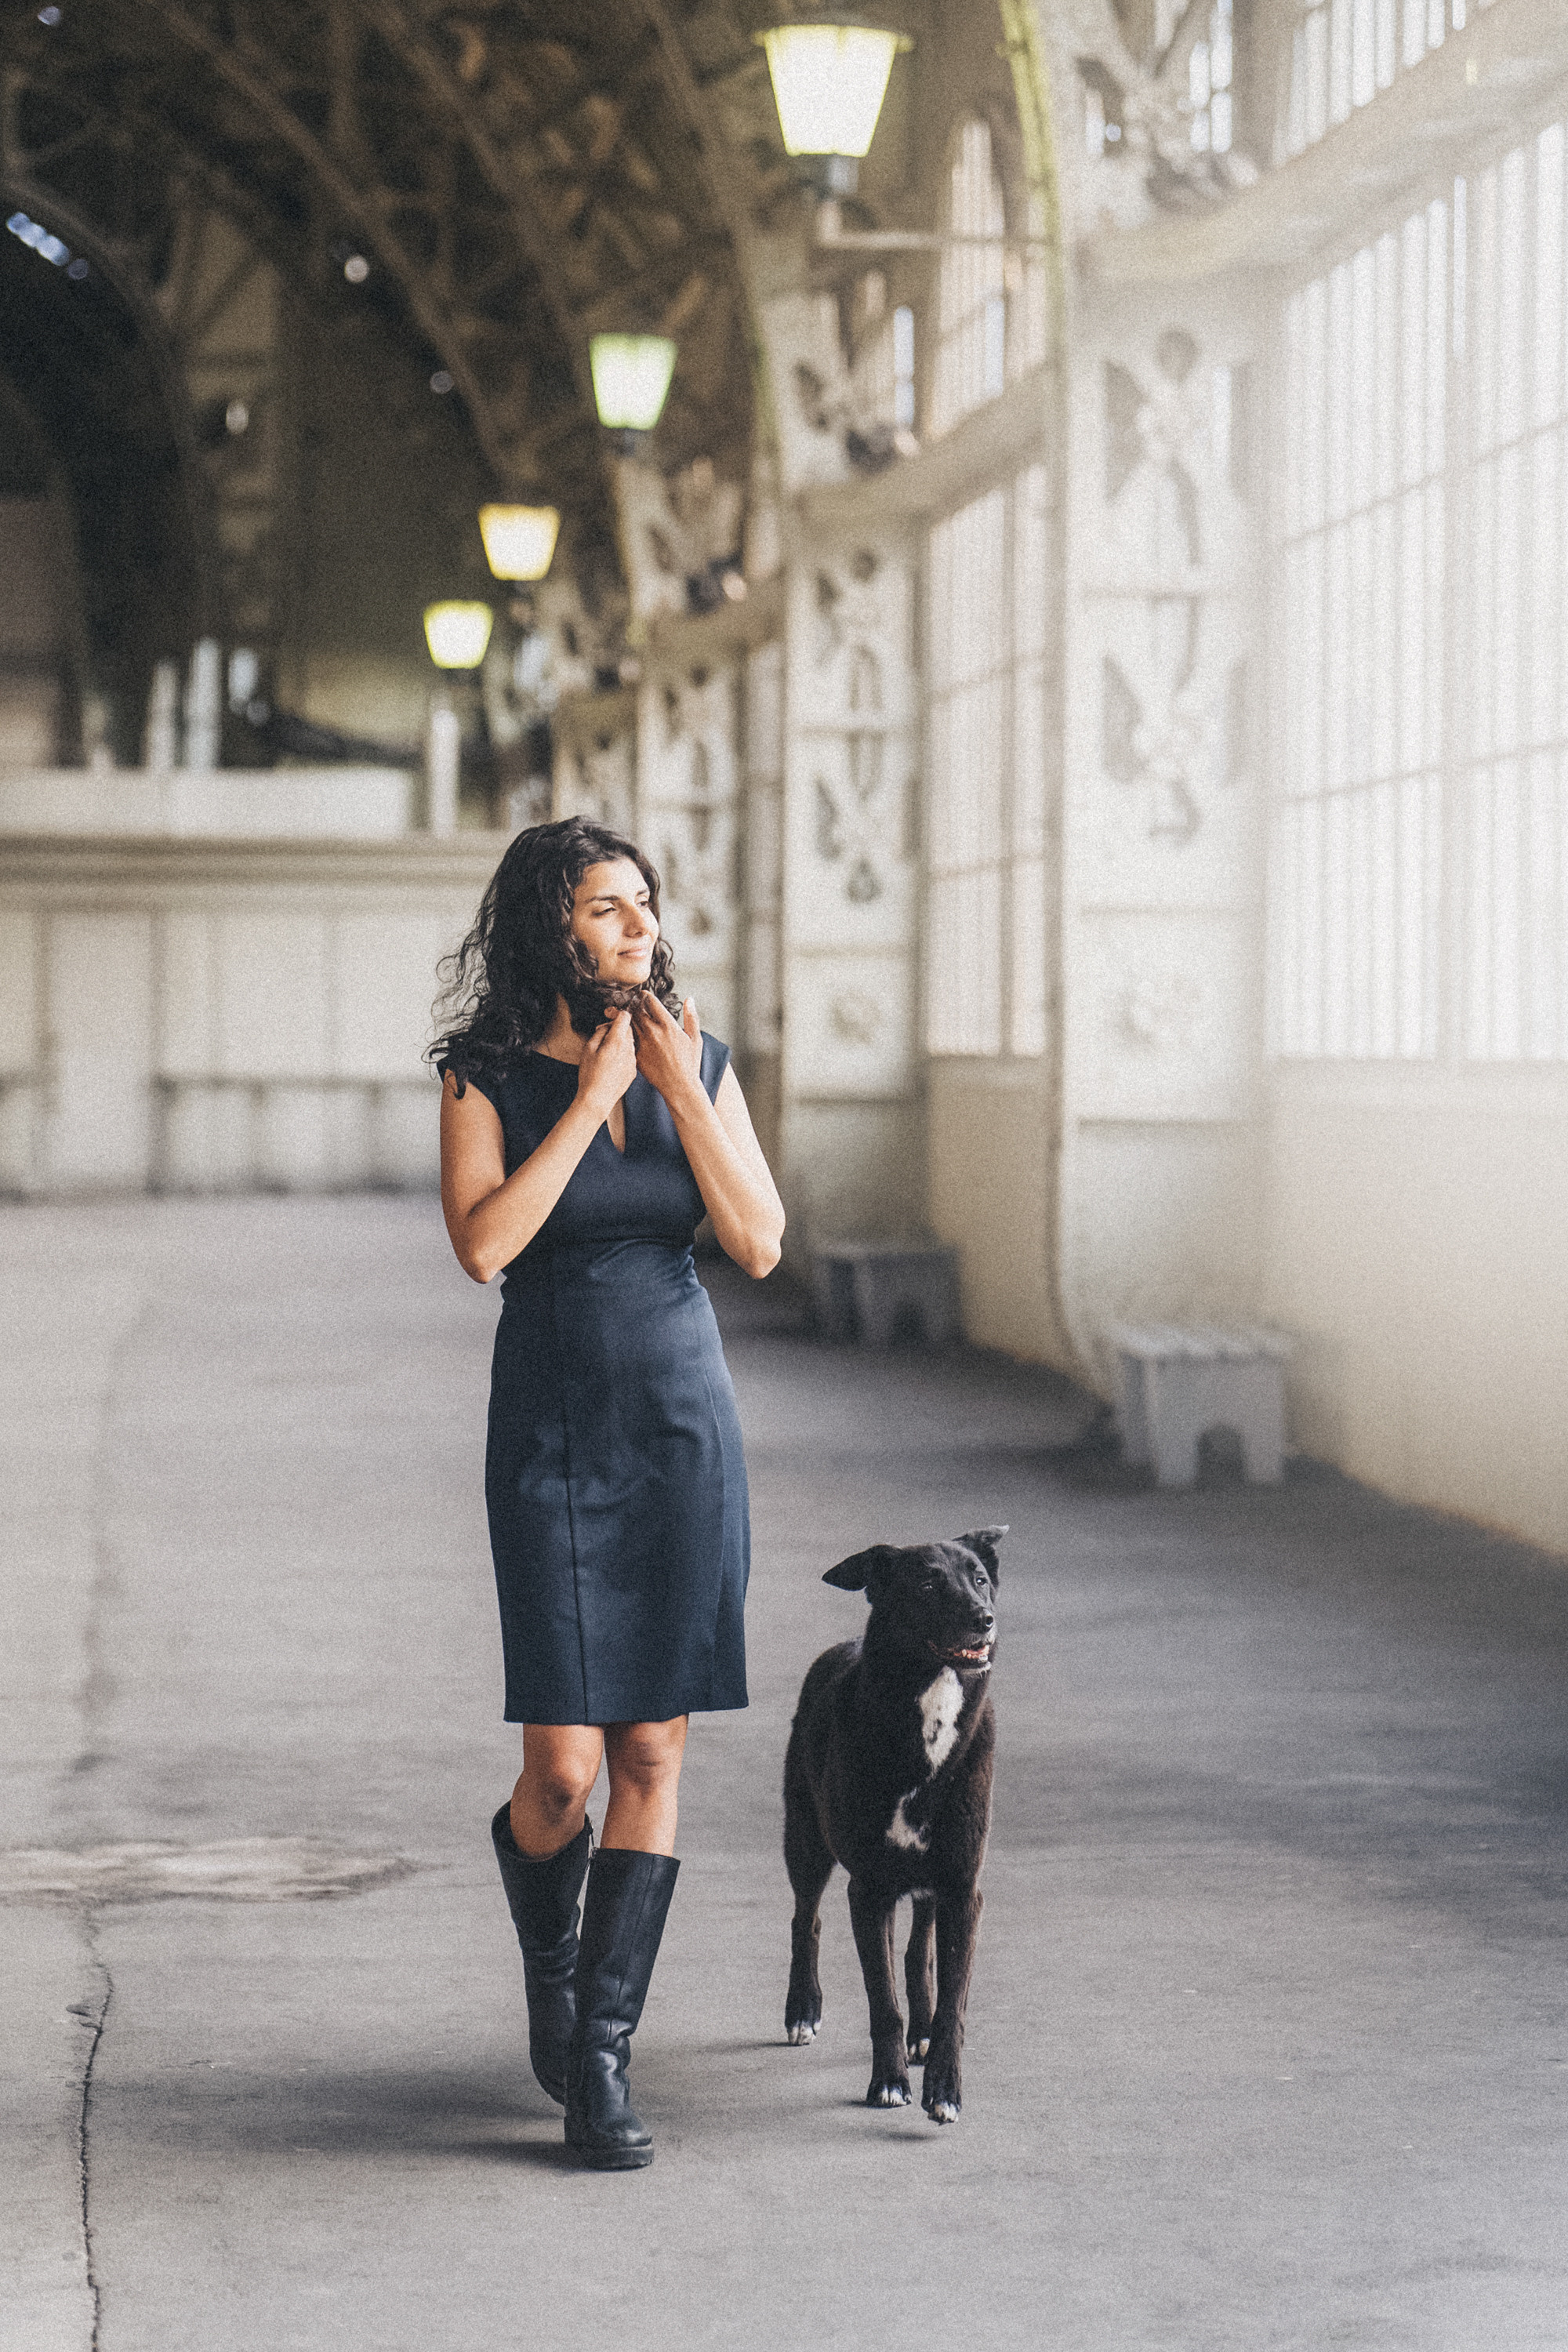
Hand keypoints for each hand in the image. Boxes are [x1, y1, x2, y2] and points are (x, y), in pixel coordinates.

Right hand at [574, 1009, 636, 1124]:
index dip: (616, 1013)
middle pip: (628, 1029)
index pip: (625, 1017)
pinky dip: (623, 1055)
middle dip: (617, 1028)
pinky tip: (611, 1063)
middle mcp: (628, 1050)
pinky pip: (630, 1056)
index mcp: (617, 1041)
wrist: (597, 1099)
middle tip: (603, 1035)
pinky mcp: (634, 1071)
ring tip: (606, 1052)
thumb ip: (600, 1032)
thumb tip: (606, 1026)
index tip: (610, 1015)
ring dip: (620, 1042)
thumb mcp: (588, 1049)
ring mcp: (633, 1061)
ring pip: (630, 1043)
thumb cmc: (590, 1075)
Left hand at [632, 992, 703, 1107]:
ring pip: (629, 1024)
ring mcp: (643, 1044)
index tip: (643, 996)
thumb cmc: (689, 1063)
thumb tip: (690, 999)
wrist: (679, 1085)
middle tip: (631, 1004)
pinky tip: (625, 1034)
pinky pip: (627, 1040)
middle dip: (633, 1004)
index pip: (650, 1001)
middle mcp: (654, 1032)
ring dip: (627, 1018)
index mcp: (668, 1025)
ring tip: (624, 1016)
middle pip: (636, 1010)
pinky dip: (625, 1035)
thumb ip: (691, 1017)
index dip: (645, 996)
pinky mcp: (636, 1056)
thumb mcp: (695, 1038)